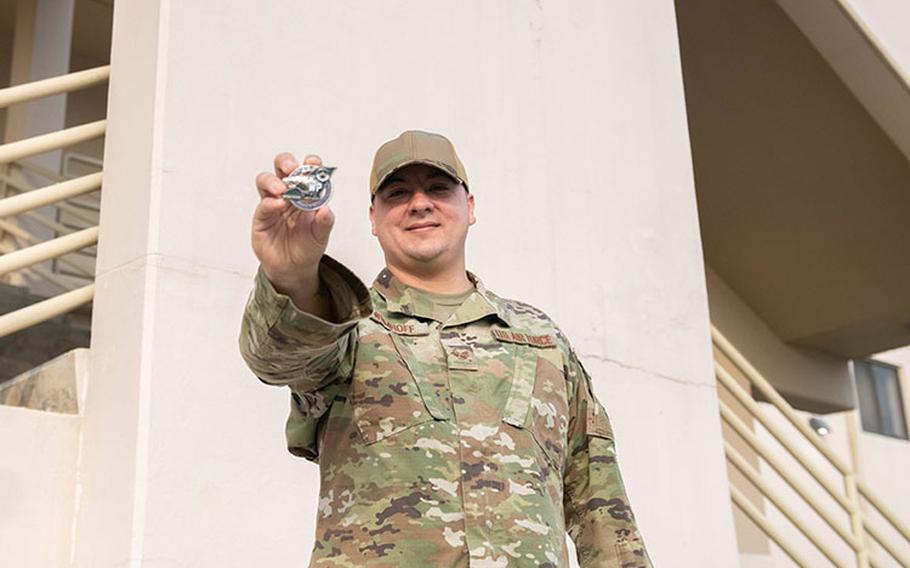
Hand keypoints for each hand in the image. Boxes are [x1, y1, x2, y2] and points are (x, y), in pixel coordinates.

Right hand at [252, 152, 334, 302]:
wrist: (293, 268)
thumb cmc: (307, 247)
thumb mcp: (321, 236)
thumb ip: (325, 222)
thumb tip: (326, 209)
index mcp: (306, 194)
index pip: (306, 172)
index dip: (310, 164)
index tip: (314, 163)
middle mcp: (288, 195)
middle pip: (282, 169)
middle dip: (286, 163)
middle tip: (291, 168)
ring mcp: (273, 204)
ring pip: (266, 181)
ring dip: (273, 181)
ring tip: (283, 190)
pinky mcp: (262, 217)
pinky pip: (263, 205)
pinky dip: (270, 202)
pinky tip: (279, 205)